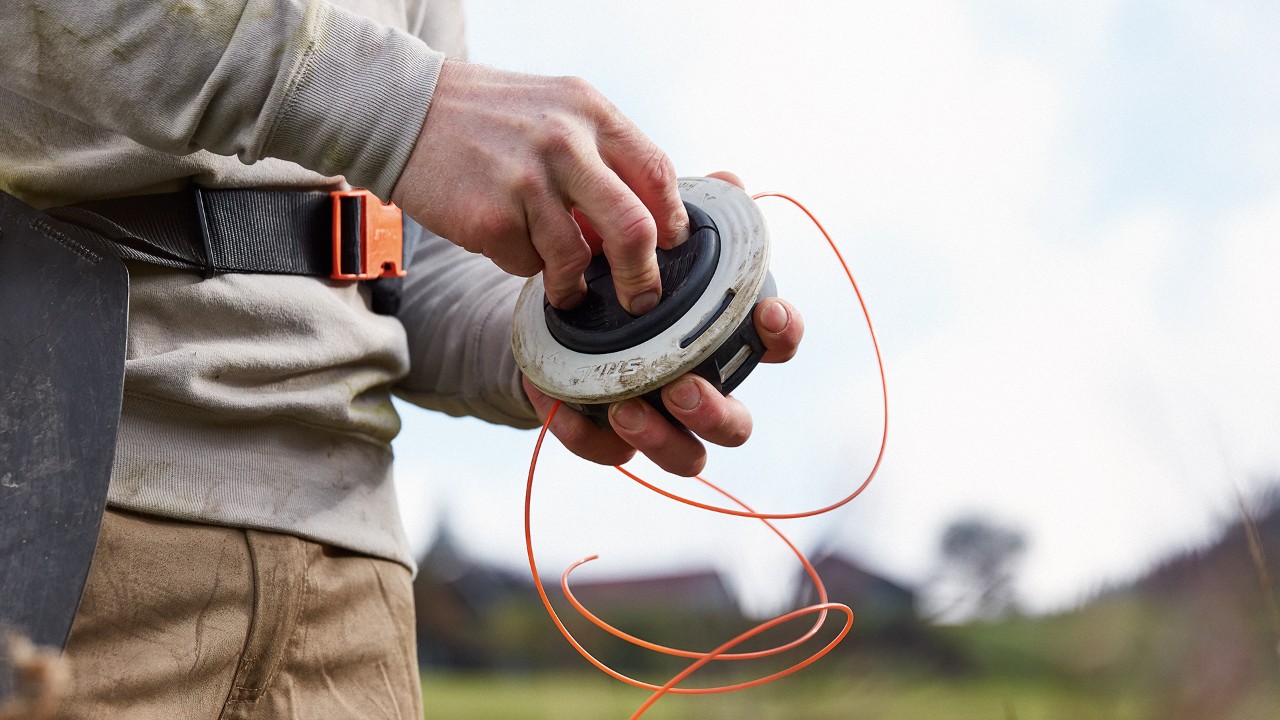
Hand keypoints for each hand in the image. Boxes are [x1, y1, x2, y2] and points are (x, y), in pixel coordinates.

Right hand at [391, 61, 688, 314]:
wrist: (403, 109)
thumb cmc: (486, 118)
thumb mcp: (556, 110)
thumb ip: (600, 156)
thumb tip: (641, 225)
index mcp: (591, 112)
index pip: (658, 174)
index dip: (672, 222)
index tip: (669, 248)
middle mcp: (565, 142)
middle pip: (634, 228)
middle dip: (642, 277)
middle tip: (640, 298)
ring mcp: (527, 180)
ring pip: (577, 259)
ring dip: (573, 285)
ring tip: (564, 286)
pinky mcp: (491, 217)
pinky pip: (527, 265)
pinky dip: (523, 265)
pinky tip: (505, 240)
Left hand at [522, 171, 804, 476]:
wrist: (556, 313)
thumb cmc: (626, 275)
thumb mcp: (652, 238)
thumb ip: (691, 212)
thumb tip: (730, 181)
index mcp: (724, 342)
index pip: (775, 346)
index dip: (781, 334)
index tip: (766, 311)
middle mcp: (703, 390)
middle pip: (735, 426)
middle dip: (714, 412)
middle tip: (683, 386)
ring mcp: (660, 421)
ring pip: (684, 456)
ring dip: (661, 438)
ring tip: (627, 408)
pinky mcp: (606, 436)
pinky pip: (607, 453)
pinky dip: (588, 435)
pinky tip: (564, 408)